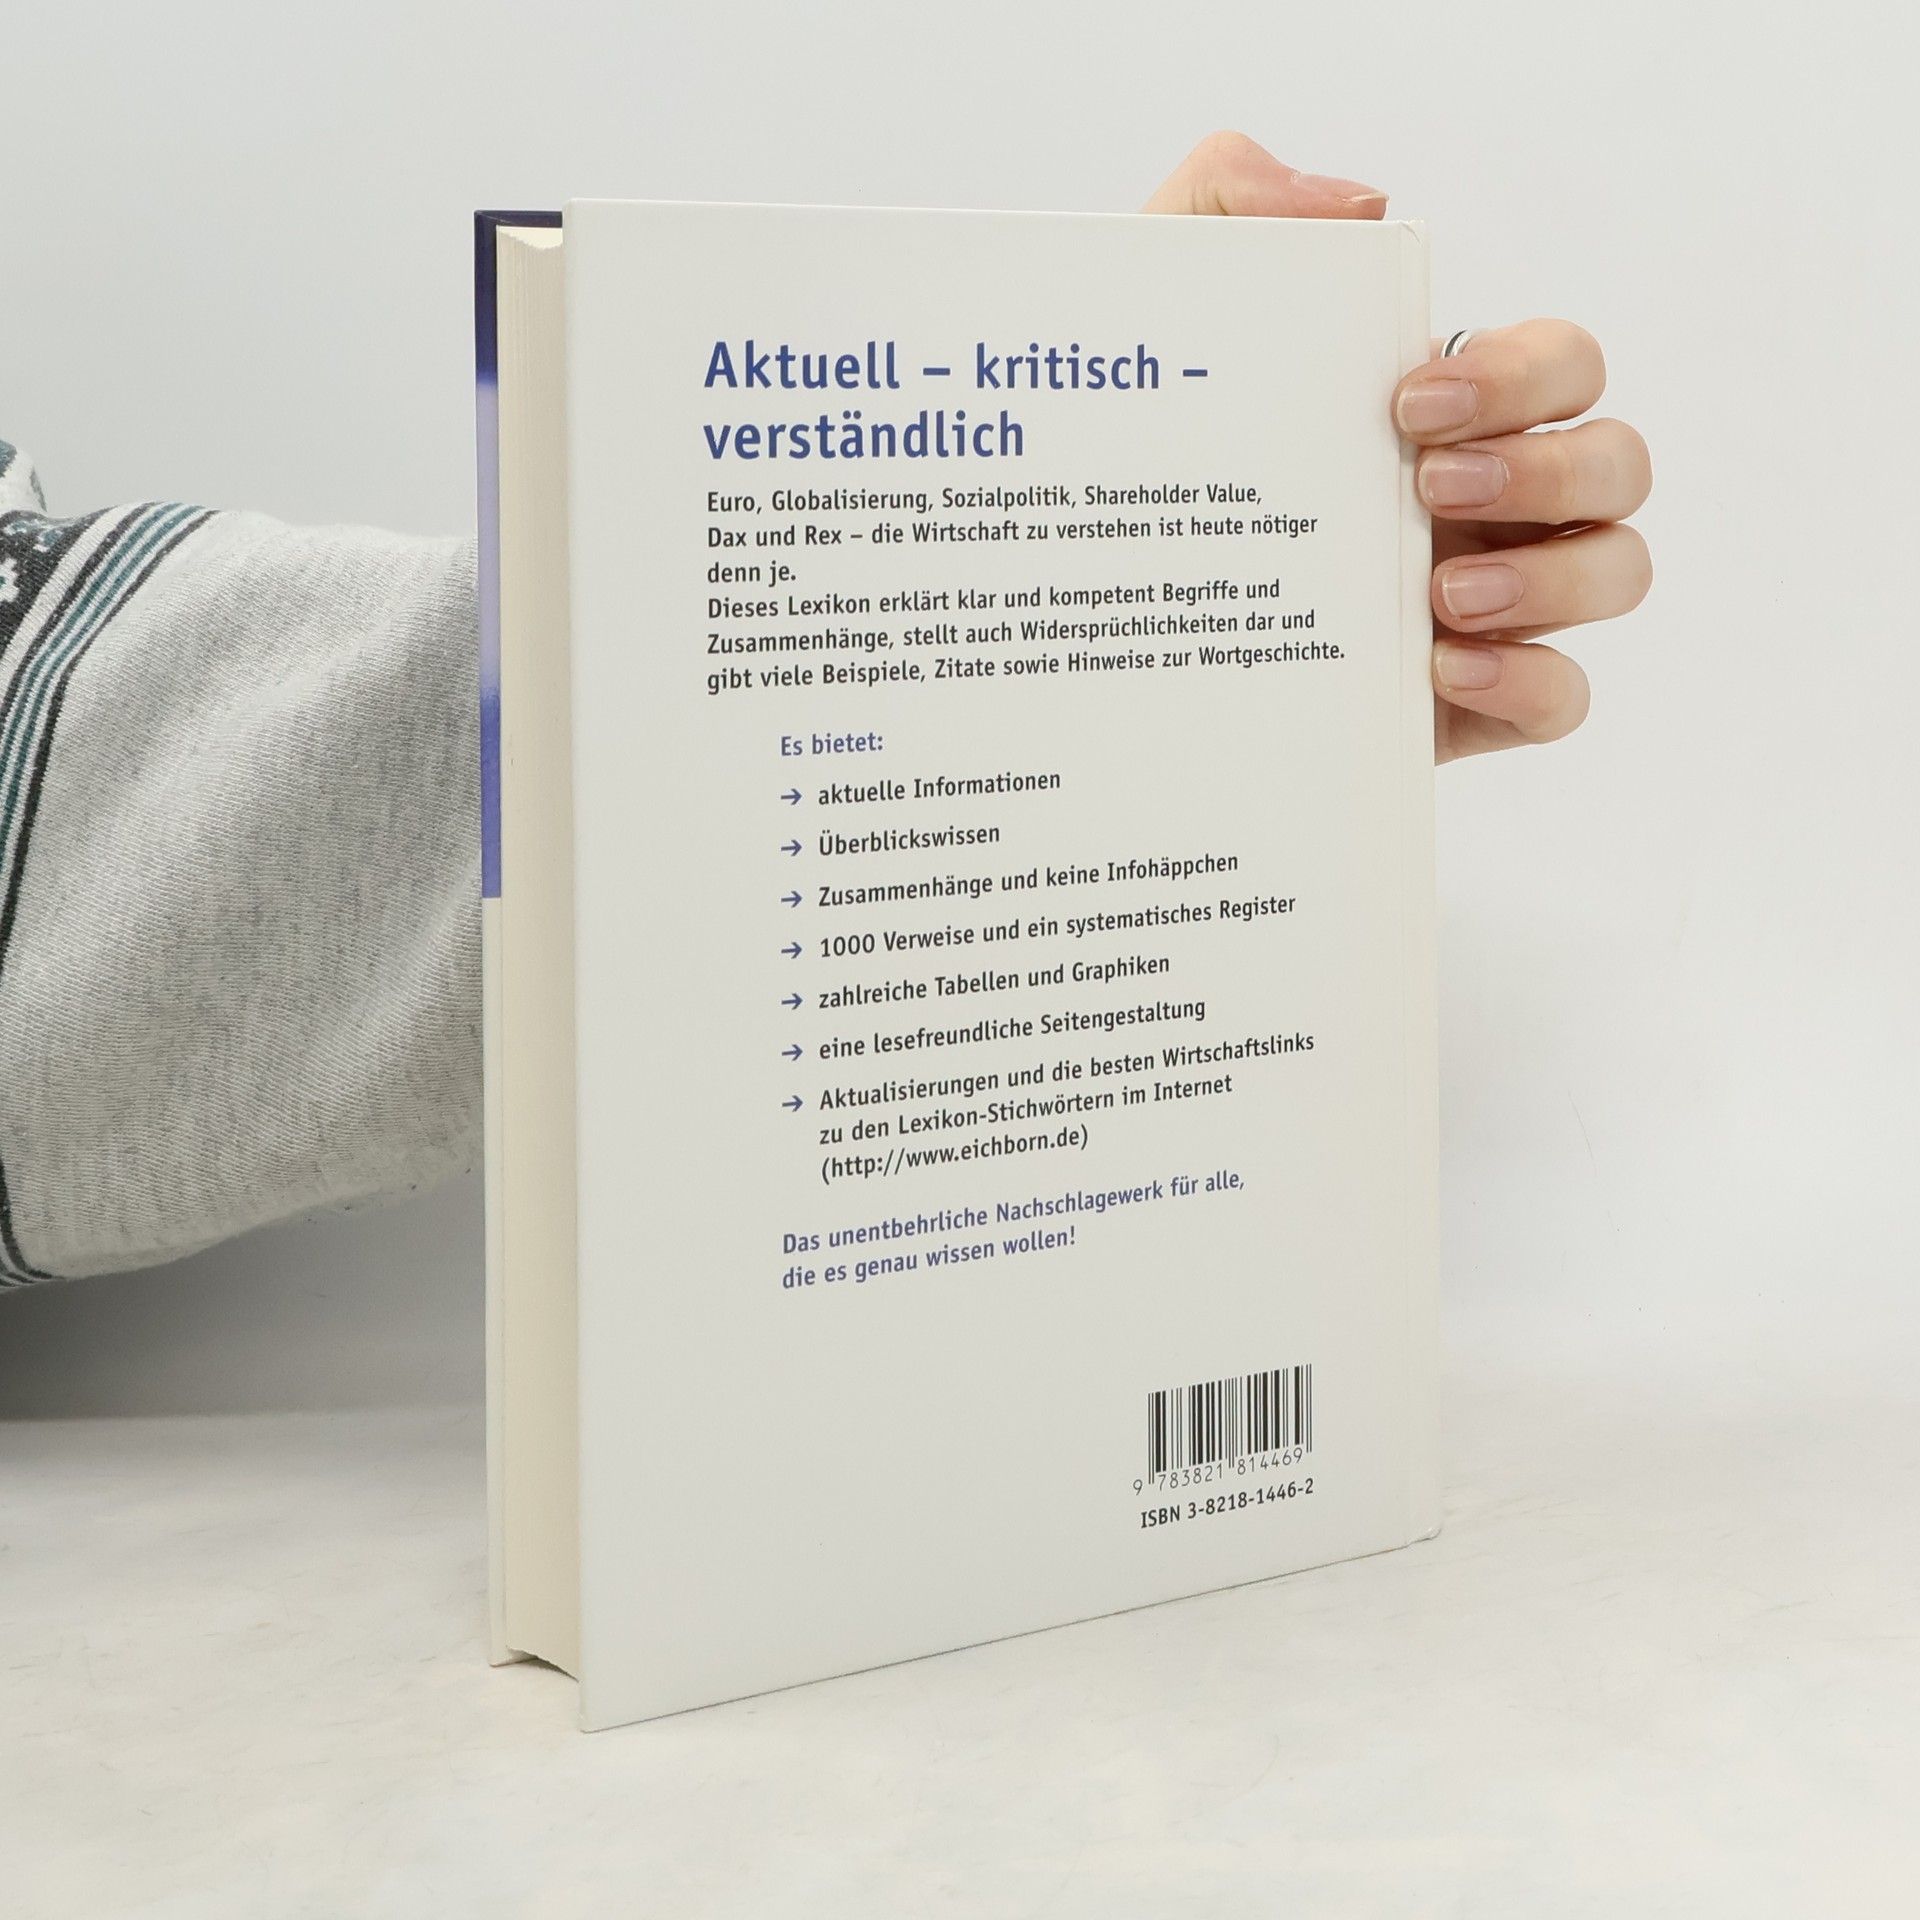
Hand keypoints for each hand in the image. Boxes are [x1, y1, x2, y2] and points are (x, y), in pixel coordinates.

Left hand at [1145, 133, 1651, 761]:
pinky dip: (1530, 682)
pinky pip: (1561, 699)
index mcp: (1445, 411)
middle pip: (1615, 464)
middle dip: (1546, 468)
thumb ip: (1230, 199)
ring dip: (1555, 579)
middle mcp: (1486, 501)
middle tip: (1424, 486)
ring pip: (1615, 572)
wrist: (1087, 608)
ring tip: (1440, 595)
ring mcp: (1485, 605)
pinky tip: (1439, 671)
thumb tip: (1359, 210)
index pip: (1562, 364)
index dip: (1523, 372)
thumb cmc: (1141, 454)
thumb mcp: (1154, 311)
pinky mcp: (1460, 707)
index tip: (1406, 402)